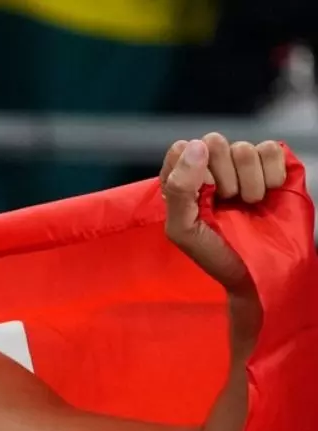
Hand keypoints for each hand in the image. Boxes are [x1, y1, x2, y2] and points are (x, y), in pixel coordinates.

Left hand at [161, 134, 287, 293]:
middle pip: (214, 142)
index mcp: (182, 179)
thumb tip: (195, 145)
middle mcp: (211, 166)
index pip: (181, 149)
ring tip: (248, 204)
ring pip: (243, 148)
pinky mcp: (271, 165)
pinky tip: (268, 193)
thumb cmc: (216, 252)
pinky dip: (271, 175)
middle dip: (222, 178)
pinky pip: (271, 149)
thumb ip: (178, 188)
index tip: (203, 198)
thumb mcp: (184, 229)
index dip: (193, 172)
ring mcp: (242, 164)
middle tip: (227, 203)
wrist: (259, 269)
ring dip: (248, 183)